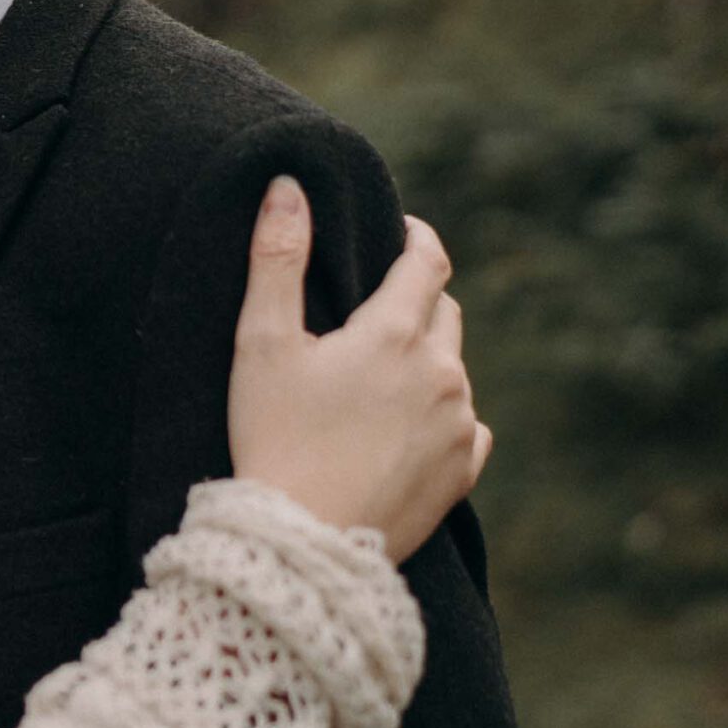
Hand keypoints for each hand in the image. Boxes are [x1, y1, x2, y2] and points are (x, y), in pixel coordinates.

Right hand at [226, 176, 489, 561]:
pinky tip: (400, 432)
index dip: (415, 238)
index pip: (428, 260)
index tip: (398, 235)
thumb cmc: (272, 437)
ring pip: (454, 369)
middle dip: (414, 302)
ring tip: (373, 385)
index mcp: (394, 334)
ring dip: (424, 363)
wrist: (300, 542)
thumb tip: (289, 186)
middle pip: (444, 311)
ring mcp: (459, 424)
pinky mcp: (463, 471)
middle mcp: (443, 373)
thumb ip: (276, 257)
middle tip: (369, 318)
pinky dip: (440, 416)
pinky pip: (466, 425)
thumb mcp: (260, 343)